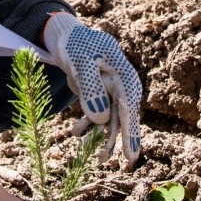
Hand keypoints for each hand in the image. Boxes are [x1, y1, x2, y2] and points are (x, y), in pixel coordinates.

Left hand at [43, 12, 142, 165]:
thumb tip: (102, 119)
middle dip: (117, 140)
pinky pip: (98, 114)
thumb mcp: (80, 63)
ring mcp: (113, 91)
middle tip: (117, 162)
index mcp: (124, 74)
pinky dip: (89, 124)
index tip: (131, 156)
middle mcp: (123, 85)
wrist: (69, 38)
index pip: (129, 107)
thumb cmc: (76, 46)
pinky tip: (76, 132)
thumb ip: (91, 89)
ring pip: (111, 119)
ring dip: (101, 135)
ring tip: (97, 157)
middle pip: (123, 117)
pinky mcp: (102, 95)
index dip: (130, 133)